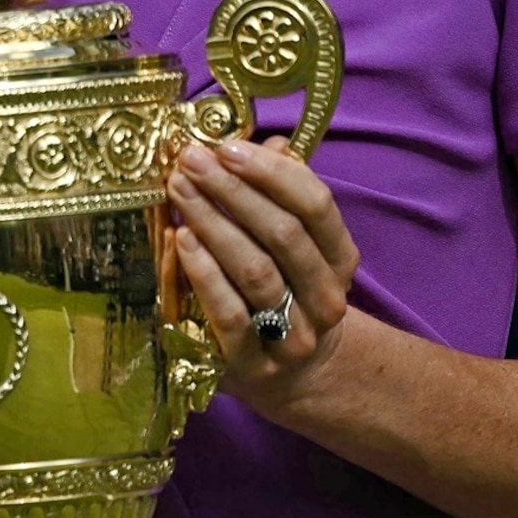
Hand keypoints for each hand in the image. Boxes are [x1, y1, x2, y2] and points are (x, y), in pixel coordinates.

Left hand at [167, 134, 360, 401]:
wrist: (288, 375)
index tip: (226, 146)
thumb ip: (280, 195)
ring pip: (256, 272)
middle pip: (283, 235)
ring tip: (178, 191)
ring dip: (213, 225)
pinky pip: (228, 316)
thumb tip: (267, 142)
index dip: (272, 171)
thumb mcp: (293, 244)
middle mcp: (325, 299)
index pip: (316, 206)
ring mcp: (292, 337)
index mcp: (340, 260)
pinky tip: (177, 240)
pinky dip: (202, 274)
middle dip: (232, 191)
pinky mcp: (252, 365)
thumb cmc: (281, 289)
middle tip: (190, 160)